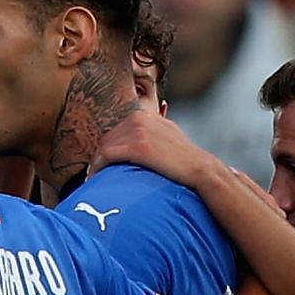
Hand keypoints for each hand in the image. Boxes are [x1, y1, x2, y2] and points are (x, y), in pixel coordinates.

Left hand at [93, 104, 220, 190]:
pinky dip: (98, 168)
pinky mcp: (137, 146)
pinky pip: (107, 156)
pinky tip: (96, 179)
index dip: (108, 149)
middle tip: (96, 174)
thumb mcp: (167, 134)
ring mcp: (137, 131)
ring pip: (104, 147)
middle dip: (101, 157)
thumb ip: (152, 130)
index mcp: (143, 115)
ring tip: (95, 179)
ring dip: (97, 164)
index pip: (115, 132)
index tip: (104, 164)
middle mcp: (138, 118)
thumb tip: (139, 137)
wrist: (199, 167)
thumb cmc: (184, 157)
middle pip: (107, 139)